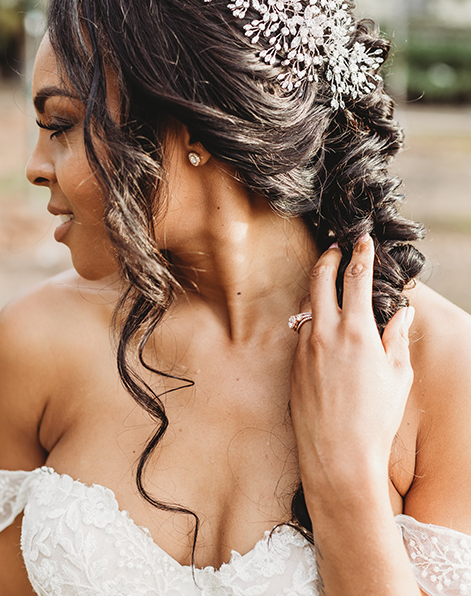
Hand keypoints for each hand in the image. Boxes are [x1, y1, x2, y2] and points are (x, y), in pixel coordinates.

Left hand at [290, 234, 414, 499]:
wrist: (337, 458)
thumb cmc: (375, 420)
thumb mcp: (398, 377)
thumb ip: (398, 338)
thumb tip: (403, 313)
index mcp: (356, 332)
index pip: (356, 278)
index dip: (360, 253)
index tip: (362, 240)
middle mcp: (325, 333)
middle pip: (319, 278)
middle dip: (328, 256)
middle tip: (335, 247)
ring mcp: (304, 348)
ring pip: (306, 303)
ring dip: (316, 286)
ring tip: (327, 280)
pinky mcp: (292, 365)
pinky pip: (300, 330)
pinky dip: (310, 317)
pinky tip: (320, 322)